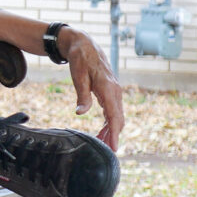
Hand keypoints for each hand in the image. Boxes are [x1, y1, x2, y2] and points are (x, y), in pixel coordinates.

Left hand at [58, 28, 123, 149]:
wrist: (84, 45)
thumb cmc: (80, 59)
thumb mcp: (78, 76)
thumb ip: (82, 95)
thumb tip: (80, 113)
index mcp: (108, 88)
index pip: (114, 116)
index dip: (114, 133)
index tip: (113, 147)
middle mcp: (115, 90)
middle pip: (118, 118)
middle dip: (114, 135)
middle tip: (108, 152)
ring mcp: (114, 91)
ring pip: (116, 115)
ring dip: (111, 130)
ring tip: (103, 144)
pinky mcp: (110, 91)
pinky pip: (113, 110)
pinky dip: (110, 122)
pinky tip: (104, 131)